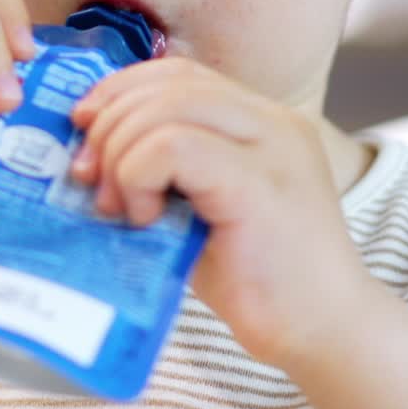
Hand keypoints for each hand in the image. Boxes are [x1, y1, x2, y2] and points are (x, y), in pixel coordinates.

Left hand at [70, 57, 371, 370]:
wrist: (324, 334)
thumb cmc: (258, 282)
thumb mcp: (201, 209)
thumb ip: (164, 170)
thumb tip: (90, 152)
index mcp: (261, 121)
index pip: (179, 73)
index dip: (121, 90)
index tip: (84, 129)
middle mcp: (272, 121)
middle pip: (169, 82)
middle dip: (110, 122)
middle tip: (86, 177)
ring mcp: (272, 146)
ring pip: (166, 107)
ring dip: (120, 153)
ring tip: (114, 206)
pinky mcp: (259, 182)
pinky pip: (173, 145)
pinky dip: (138, 175)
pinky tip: (144, 218)